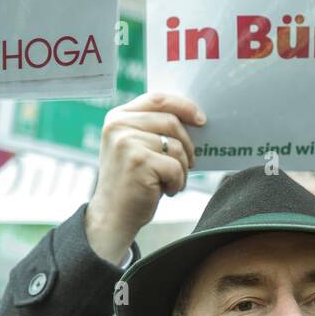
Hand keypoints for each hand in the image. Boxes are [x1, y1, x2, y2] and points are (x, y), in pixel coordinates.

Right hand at [84, 92, 205, 263]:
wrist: (113, 216)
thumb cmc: (132, 183)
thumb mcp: (137, 148)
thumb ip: (153, 130)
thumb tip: (194, 120)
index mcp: (118, 117)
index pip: (158, 99)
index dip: (184, 106)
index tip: (201, 119)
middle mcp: (119, 126)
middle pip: (171, 122)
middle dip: (188, 145)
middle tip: (189, 164)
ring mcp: (127, 143)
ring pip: (176, 147)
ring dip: (182, 169)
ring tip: (170, 182)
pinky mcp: (139, 162)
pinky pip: (175, 167)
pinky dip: (177, 183)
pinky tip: (166, 191)